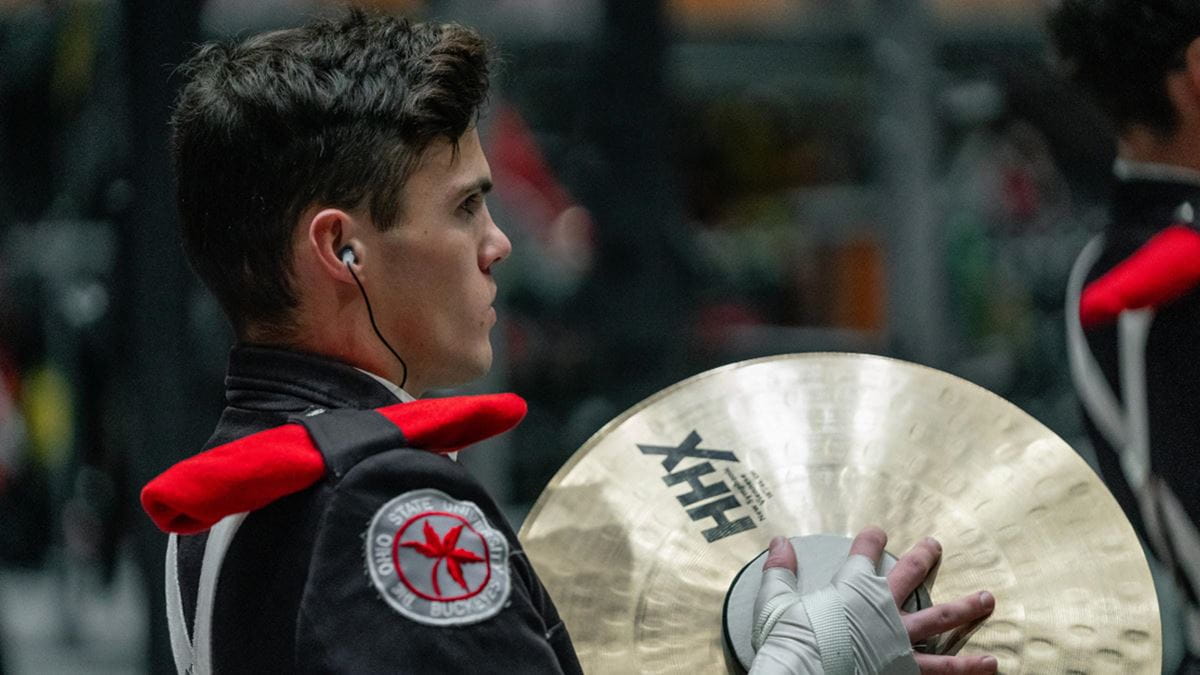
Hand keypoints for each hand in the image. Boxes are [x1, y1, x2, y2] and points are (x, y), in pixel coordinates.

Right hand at [751, 527, 996, 674]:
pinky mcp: (906, 669)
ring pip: (940, 620)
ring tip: (988, 600)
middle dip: (923, 558)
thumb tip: (779, 542)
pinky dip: (966, 667)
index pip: (862, 555)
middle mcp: (882, 609)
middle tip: (935, 545)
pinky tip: (991, 663)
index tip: (877, 532)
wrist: (806, 673)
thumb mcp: (776, 604)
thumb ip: (780, 572)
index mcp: (851, 590)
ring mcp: (899, 639)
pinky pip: (943, 668)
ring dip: (965, 608)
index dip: (870, 541)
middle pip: (909, 575)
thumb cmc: (791, 642)